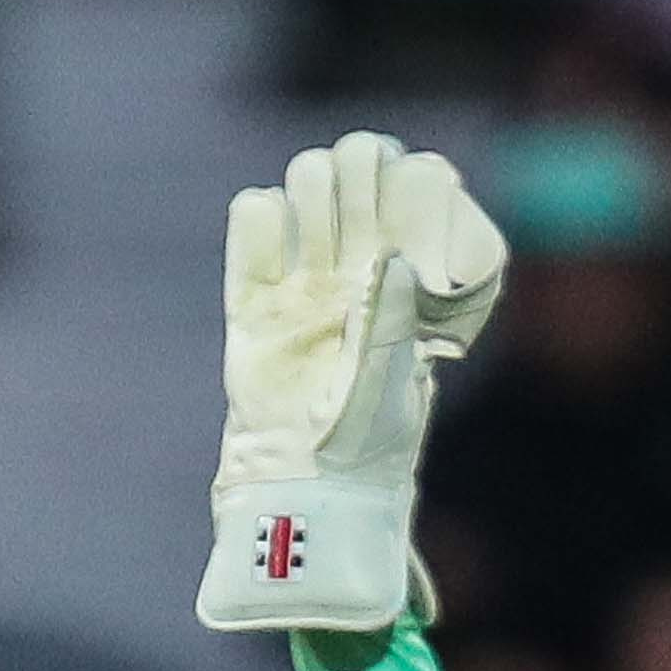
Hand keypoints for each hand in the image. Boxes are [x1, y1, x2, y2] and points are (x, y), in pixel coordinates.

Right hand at [199, 131, 506, 634]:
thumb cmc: (364, 449)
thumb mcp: (389, 383)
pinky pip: (254, 224)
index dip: (410, 178)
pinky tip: (270, 231)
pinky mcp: (254, 304)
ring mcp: (306, 285)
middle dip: (358, 175)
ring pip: (308, 185)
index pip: (415, 194)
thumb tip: (393, 257)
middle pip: (357, 175)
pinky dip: (260, 216)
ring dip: (313, 186)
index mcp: (406, 289)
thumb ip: (392, 318)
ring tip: (316, 225)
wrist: (299, 495)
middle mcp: (358, 276)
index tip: (408, 187)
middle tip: (359, 211)